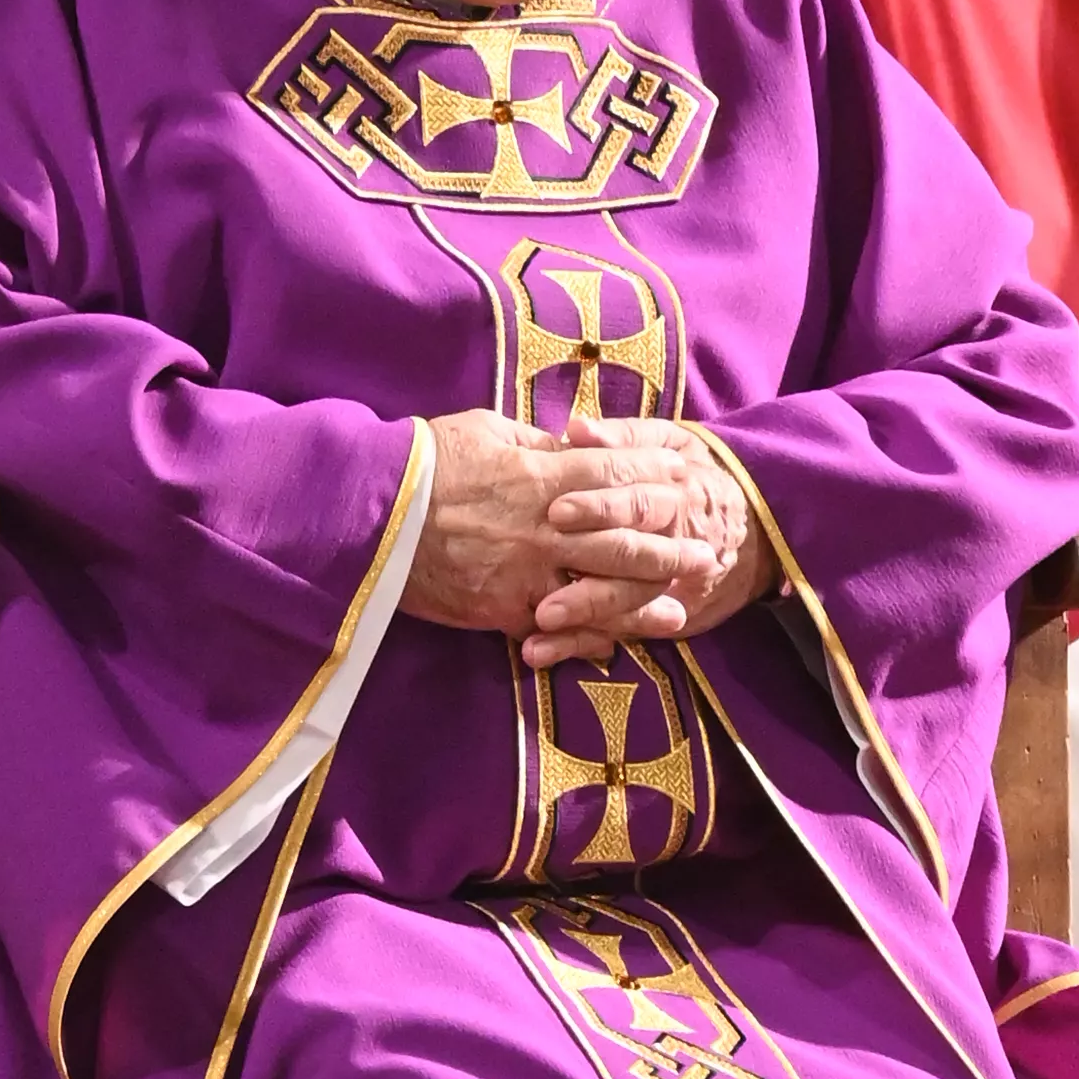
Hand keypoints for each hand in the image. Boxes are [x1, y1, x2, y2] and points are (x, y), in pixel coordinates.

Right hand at [407, 411, 773, 668]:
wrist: (371, 514)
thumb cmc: (425, 463)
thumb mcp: (484, 431)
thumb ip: (535, 442)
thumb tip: (570, 442)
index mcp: (543, 473)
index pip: (617, 470)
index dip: (656, 473)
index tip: (688, 473)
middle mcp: (545, 525)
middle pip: (624, 537)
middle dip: (670, 547)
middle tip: (707, 555)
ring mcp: (526, 571)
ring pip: (600, 590)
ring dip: (644, 603)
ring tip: (680, 611)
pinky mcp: (500, 608)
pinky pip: (554, 628)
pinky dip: (586, 639)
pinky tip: (613, 647)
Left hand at [520, 433, 771, 668]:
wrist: (762, 528)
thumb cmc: (700, 476)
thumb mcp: (675, 444)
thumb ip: (625, 437)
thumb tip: (575, 429)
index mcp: (673, 493)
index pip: (636, 501)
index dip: (598, 506)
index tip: (556, 509)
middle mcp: (673, 544)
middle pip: (630, 561)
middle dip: (588, 577)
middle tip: (543, 584)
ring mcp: (669, 586)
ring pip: (626, 604)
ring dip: (582, 618)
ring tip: (539, 623)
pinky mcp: (662, 617)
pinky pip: (620, 632)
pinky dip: (579, 646)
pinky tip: (538, 652)